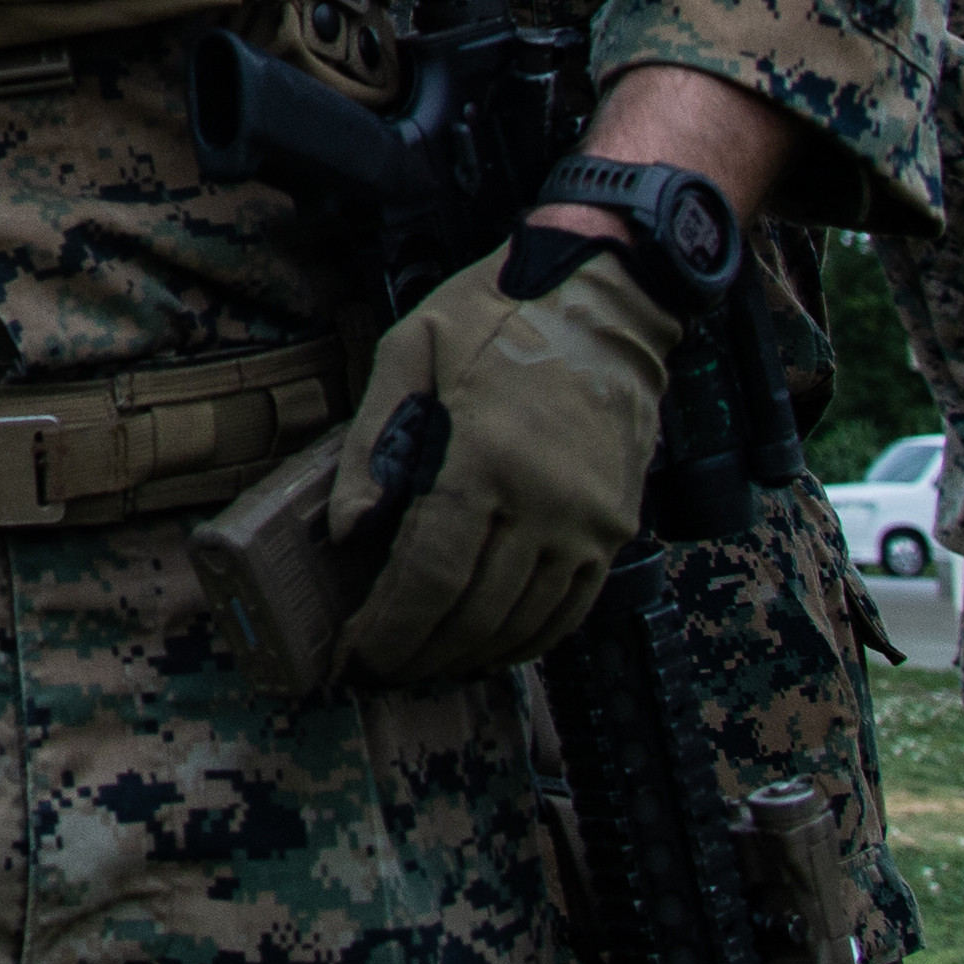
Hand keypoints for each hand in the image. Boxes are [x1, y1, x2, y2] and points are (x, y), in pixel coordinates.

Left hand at [326, 240, 674, 686]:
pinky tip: (492, 644)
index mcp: (483, 456)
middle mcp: (544, 500)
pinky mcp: (618, 526)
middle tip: (384, 666)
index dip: (391, 624)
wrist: (605, 297)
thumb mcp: (407, 349)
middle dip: (422, 649)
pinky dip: (529, 637)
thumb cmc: (493, 315)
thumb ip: (371, 442)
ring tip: (428, 661)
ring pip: (524, 621)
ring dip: (472, 653)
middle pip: (475, 609)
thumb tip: (346, 530)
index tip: (358, 650)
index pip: (430, 572)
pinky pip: (572, 607)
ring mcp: (589, 520)